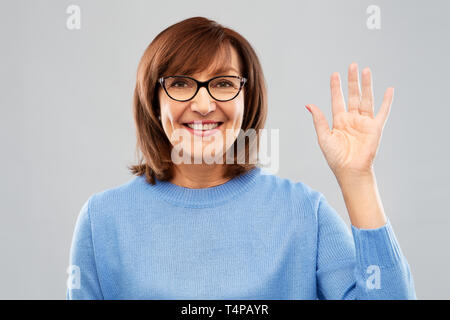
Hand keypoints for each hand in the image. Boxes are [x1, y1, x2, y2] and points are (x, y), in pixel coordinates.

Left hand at [306, 62, 393, 180]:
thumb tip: (309, 104)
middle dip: (352, 81)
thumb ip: (319, 120)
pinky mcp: (375, 128)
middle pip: (353, 95)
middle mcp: (352, 119)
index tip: (335, 74)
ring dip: (367, 85)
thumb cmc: (335, 157)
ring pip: (366, 99)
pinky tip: (389, 90)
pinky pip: (383, 112)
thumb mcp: (324, 137)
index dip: (336, 87)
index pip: (337, 99)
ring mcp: (364, 123)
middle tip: (352, 65)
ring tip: (366, 70)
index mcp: (339, 121)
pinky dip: (387, 101)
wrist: (350, 170)